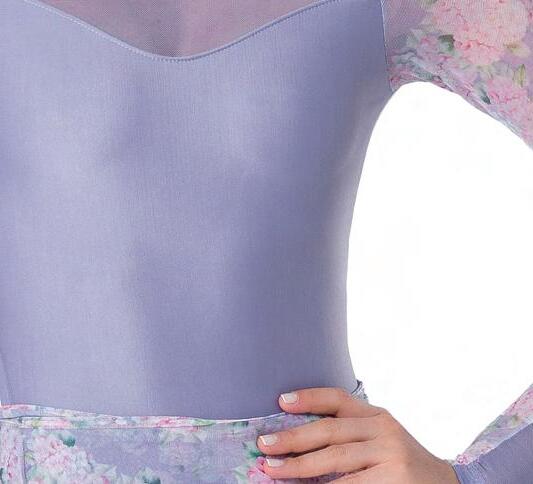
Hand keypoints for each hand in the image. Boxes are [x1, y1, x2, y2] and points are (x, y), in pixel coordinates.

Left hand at [256, 387, 459, 482]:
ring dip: (300, 466)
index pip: (338, 398)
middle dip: (293, 438)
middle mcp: (383, 428)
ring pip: (335, 458)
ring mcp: (390, 453)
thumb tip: (300, 438)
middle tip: (265, 446)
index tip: (281, 401)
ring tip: (273, 470)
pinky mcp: (394, 478)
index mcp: (376, 415)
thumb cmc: (402, 464)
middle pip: (330, 430)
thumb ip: (351, 434)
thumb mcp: (380, 439)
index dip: (309, 397)